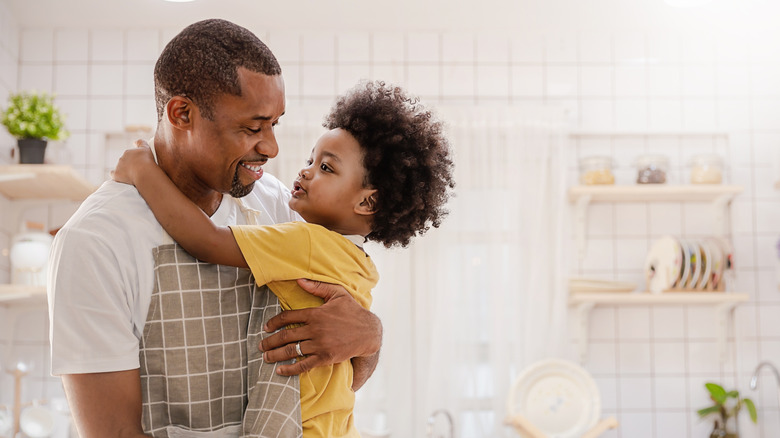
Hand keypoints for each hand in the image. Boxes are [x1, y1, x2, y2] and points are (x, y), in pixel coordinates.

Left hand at [112, 140, 155, 184]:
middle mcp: (122, 158)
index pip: (129, 155)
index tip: (140, 164)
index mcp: (128, 152)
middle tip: (138, 171)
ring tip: (133, 176)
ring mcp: (118, 166)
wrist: (144, 172)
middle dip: (129, 165)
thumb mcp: (146, 148)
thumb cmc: (147, 160)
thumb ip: (141, 143)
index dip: (134, 160)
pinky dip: (116, 176)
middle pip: (124, 162)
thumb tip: (134, 141)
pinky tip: (121, 178)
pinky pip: (113, 174)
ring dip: (124, 171)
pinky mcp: (116, 174)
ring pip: (119, 168)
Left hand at [260, 279, 381, 375]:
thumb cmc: (352, 311)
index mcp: (316, 313)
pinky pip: (304, 365)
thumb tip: (299, 280)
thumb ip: (318, 287)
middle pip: (286, 336)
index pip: (288, 317)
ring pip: (292, 350)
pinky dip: (290, 369)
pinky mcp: (325, 357)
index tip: (266, 327)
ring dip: (276, 355)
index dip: (274, 322)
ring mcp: (320, 344)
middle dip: (270, 342)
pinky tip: (280, 370)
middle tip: (260, 345)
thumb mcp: (338, 294)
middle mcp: (315, 329)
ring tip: (266, 357)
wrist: (368, 332)